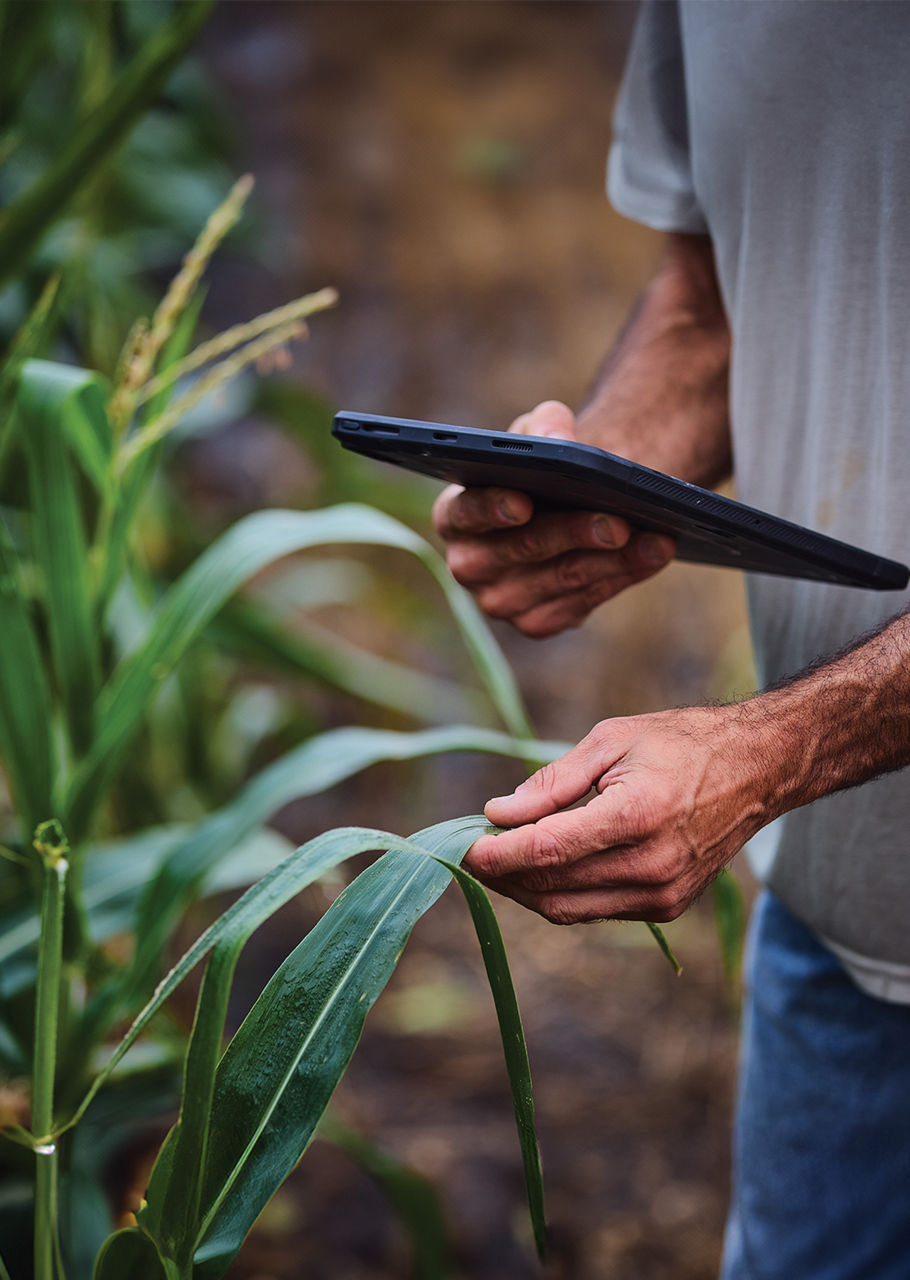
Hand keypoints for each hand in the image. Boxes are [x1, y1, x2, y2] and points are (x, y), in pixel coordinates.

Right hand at [431, 400, 673, 637]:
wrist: (572, 507)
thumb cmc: (546, 468)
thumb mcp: (541, 434)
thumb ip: (546, 425)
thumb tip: (561, 442)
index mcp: (454, 516)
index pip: (465, 513)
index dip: (492, 508)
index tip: (524, 502)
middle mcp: (468, 565)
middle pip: (522, 550)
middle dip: (573, 533)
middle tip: (618, 521)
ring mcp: (500, 601)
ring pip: (561, 579)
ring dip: (613, 559)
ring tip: (655, 538)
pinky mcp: (536, 622)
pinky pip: (582, 603)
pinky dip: (621, 577)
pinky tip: (651, 556)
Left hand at [464, 705, 775, 923]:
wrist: (758, 769)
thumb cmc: (680, 742)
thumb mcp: (612, 740)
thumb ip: (552, 782)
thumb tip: (496, 814)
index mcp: (636, 814)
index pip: (547, 849)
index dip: (497, 854)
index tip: (463, 848)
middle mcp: (651, 864)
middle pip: (550, 886)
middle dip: (502, 873)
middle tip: (472, 849)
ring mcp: (662, 893)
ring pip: (567, 908)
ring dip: (524, 890)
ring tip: (498, 858)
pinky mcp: (667, 907)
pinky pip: (594, 910)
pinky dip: (559, 893)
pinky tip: (540, 866)